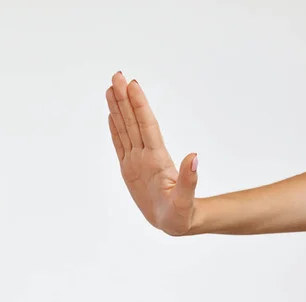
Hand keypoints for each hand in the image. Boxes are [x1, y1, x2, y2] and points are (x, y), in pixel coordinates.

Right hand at [105, 72, 198, 235]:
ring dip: (118, 109)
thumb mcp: (185, 200)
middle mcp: (146, 155)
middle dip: (125, 98)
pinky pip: (120, 145)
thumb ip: (190, 179)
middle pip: (133, 121)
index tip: (132, 85)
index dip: (139, 105)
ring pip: (125, 128)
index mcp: (156, 159)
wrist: (175, 222)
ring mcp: (137, 160)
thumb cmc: (181, 214)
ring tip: (110, 88)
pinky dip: (115, 129)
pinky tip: (111, 116)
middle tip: (117, 75)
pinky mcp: (129, 169)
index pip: (146, 125)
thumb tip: (195, 157)